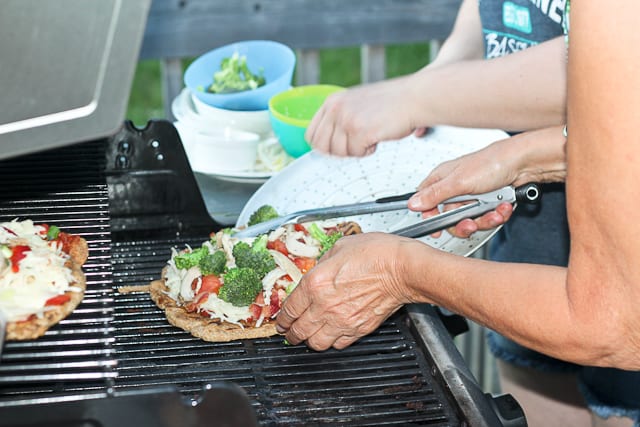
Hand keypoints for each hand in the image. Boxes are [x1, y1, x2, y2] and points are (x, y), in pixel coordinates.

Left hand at [275, 233, 415, 350]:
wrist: (402, 268)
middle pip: (298, 331)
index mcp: (315, 284)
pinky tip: (331, 335)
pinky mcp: (359, 329)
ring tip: (308, 337)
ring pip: (316, 343)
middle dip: (291, 333)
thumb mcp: (340, 247)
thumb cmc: (376, 253)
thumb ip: (323, 262)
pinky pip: (338, 344)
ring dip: (309, 341)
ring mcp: (342, 320)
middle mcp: (324, 306)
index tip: (280, 321)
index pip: (289, 309)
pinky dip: (332, 342)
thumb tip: (318, 269)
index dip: (281, 318)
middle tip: (289, 332)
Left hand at [305, 76, 421, 156]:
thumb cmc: (391, 102)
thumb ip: (339, 117)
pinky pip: (356, 153)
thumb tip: (327, 142)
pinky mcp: (360, 130)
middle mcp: (336, 108)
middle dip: (339, 151)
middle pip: (321, 147)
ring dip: (356, 150)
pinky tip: (377, 137)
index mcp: (332, 101)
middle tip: (355, 144)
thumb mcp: (356, 102)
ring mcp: (346, 119)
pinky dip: (368, 150)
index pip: (311, 134)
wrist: (414, 97)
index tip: (337, 147)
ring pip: (340, 152)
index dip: (324, 146)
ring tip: (370, 136)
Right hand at [407, 138, 518, 237]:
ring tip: (494, 212)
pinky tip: (501, 207)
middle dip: (463, 223)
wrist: (524, 163)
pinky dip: (496, 215)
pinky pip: (486, 217)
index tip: (437, 229)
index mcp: (442, 179)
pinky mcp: (486, 201)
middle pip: (450, 217)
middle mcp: (455, 188)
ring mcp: (471, 196)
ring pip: (470, 219)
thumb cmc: (492, 162)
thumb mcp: (459, 182)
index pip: (426, 202)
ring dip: (484, 220)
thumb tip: (413, 204)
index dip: (430, 217)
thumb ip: (434, 195)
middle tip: (471, 224)